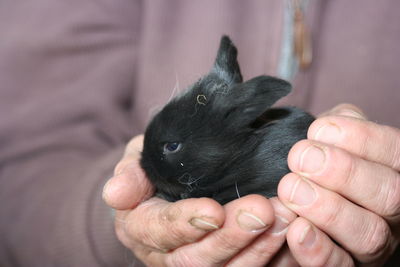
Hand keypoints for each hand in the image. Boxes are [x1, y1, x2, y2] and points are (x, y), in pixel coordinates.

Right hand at [103, 135, 297, 265]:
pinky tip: (292, 234)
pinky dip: (271, 256)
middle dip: (231, 237)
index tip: (214, 210)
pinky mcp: (221, 263)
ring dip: (257, 248)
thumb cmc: (153, 169)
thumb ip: (131, 175)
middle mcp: (166, 254)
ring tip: (285, 218)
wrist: (166, 187)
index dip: (186, 223)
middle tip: (262, 211)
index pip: (160, 231)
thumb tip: (115, 193)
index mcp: (141, 227)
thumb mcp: (137, 162)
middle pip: (196, 259)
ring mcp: (194, 262)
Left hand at [278, 104, 399, 265]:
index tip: (318, 130)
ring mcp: (375, 243)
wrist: (305, 192)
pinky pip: (340, 265)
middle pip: (389, 195)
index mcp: (394, 172)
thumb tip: (327, 128)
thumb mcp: (336, 135)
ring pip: (369, 234)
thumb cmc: (322, 159)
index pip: (395, 153)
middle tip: (301, 157)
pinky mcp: (349, 265)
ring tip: (291, 189)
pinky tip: (297, 229)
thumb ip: (340, 124)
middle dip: (344, 173)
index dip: (362, 139)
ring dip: (328, 210)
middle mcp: (393, 211)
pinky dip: (319, 250)